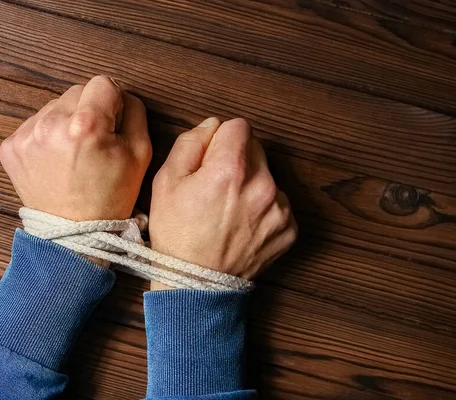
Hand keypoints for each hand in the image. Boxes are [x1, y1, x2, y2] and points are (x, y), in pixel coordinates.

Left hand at [0, 75, 151, 221]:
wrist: (74, 234)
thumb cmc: (111, 196)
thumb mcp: (141, 153)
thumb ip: (134, 112)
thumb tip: (121, 94)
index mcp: (87, 125)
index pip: (103, 83)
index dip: (113, 101)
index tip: (113, 122)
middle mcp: (51, 124)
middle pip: (76, 91)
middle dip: (88, 110)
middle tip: (93, 143)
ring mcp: (26, 136)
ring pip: (54, 106)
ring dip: (65, 122)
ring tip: (73, 154)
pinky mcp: (10, 147)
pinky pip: (34, 125)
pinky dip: (47, 137)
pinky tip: (56, 160)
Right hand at [149, 117, 296, 288]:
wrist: (196, 283)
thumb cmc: (177, 233)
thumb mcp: (166, 180)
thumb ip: (191, 142)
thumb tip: (214, 126)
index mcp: (230, 169)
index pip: (239, 126)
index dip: (221, 139)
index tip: (211, 158)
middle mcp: (262, 185)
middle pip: (256, 149)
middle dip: (237, 159)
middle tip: (216, 187)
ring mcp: (280, 209)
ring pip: (267, 176)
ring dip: (252, 184)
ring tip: (228, 210)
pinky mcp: (289, 228)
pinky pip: (278, 203)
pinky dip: (263, 208)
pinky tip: (242, 225)